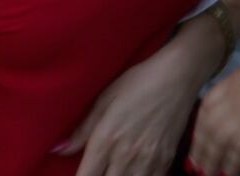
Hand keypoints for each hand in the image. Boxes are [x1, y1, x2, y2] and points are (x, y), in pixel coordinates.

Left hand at [56, 40, 204, 175]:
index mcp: (106, 140)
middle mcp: (126, 155)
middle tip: (98, 170)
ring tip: (116, 170)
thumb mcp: (106, 99)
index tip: (81, 173)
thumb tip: (59, 149)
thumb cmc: (140, 81)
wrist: (180, 74)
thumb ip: (83, 129)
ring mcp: (149, 159)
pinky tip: (134, 172)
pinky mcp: (167, 158)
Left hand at [189, 56, 239, 175]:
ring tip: (211, 173)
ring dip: (212, 161)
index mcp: (237, 78)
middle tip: (198, 165)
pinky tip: (230, 172)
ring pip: (219, 141)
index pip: (207, 106)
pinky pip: (236, 151)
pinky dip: (230, 164)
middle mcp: (235, 93)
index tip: (199, 142)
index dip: (200, 127)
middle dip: (201, 149)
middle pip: (208, 126)